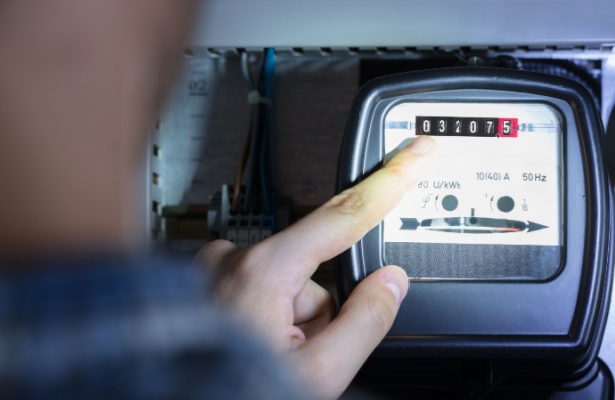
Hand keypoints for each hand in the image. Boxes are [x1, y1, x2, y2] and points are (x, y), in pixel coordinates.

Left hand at [194, 136, 435, 398]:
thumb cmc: (230, 398)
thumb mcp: (318, 375)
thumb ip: (365, 322)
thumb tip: (390, 283)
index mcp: (261, 272)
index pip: (344, 216)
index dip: (389, 182)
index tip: (415, 153)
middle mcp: (230, 260)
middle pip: (316, 268)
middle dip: (321, 313)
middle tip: (300, 358)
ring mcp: (211, 273)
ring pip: (287, 285)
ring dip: (290, 322)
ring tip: (267, 363)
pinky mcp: (199, 287)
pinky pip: (256, 291)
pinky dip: (263, 320)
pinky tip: (249, 352)